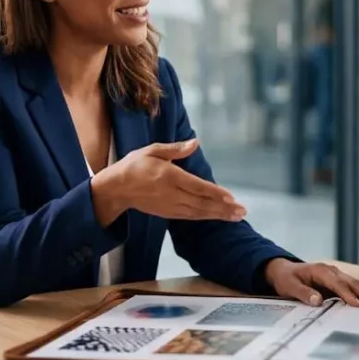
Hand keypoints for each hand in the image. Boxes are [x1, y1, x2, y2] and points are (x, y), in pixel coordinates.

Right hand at [91, 139, 245, 224]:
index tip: (231, 197)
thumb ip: (175, 149)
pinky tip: (218, 216)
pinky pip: (190, 216)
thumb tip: (196, 143)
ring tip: (236, 216)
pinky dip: (206, 216)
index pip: (196, 187)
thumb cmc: (134, 165)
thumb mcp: (152, 150)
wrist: (116, 189)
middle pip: (201, 203)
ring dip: (218, 215)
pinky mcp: (168, 213)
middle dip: (223, 208)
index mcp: (168, 176)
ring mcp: (169, 206)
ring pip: (198, 213)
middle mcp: (171, 194)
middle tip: (242, 211)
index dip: (215, 193)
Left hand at [264, 259, 358, 306]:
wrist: (285, 271)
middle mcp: (331, 271)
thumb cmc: (287, 279)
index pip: (336, 283)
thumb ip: (303, 293)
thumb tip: (318, 301)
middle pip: (350, 282)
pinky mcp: (337, 282)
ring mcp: (336, 275)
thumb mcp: (289, 286)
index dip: (346, 294)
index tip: (356, 304)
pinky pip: (352, 288)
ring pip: (354, 284)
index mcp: (319, 270)